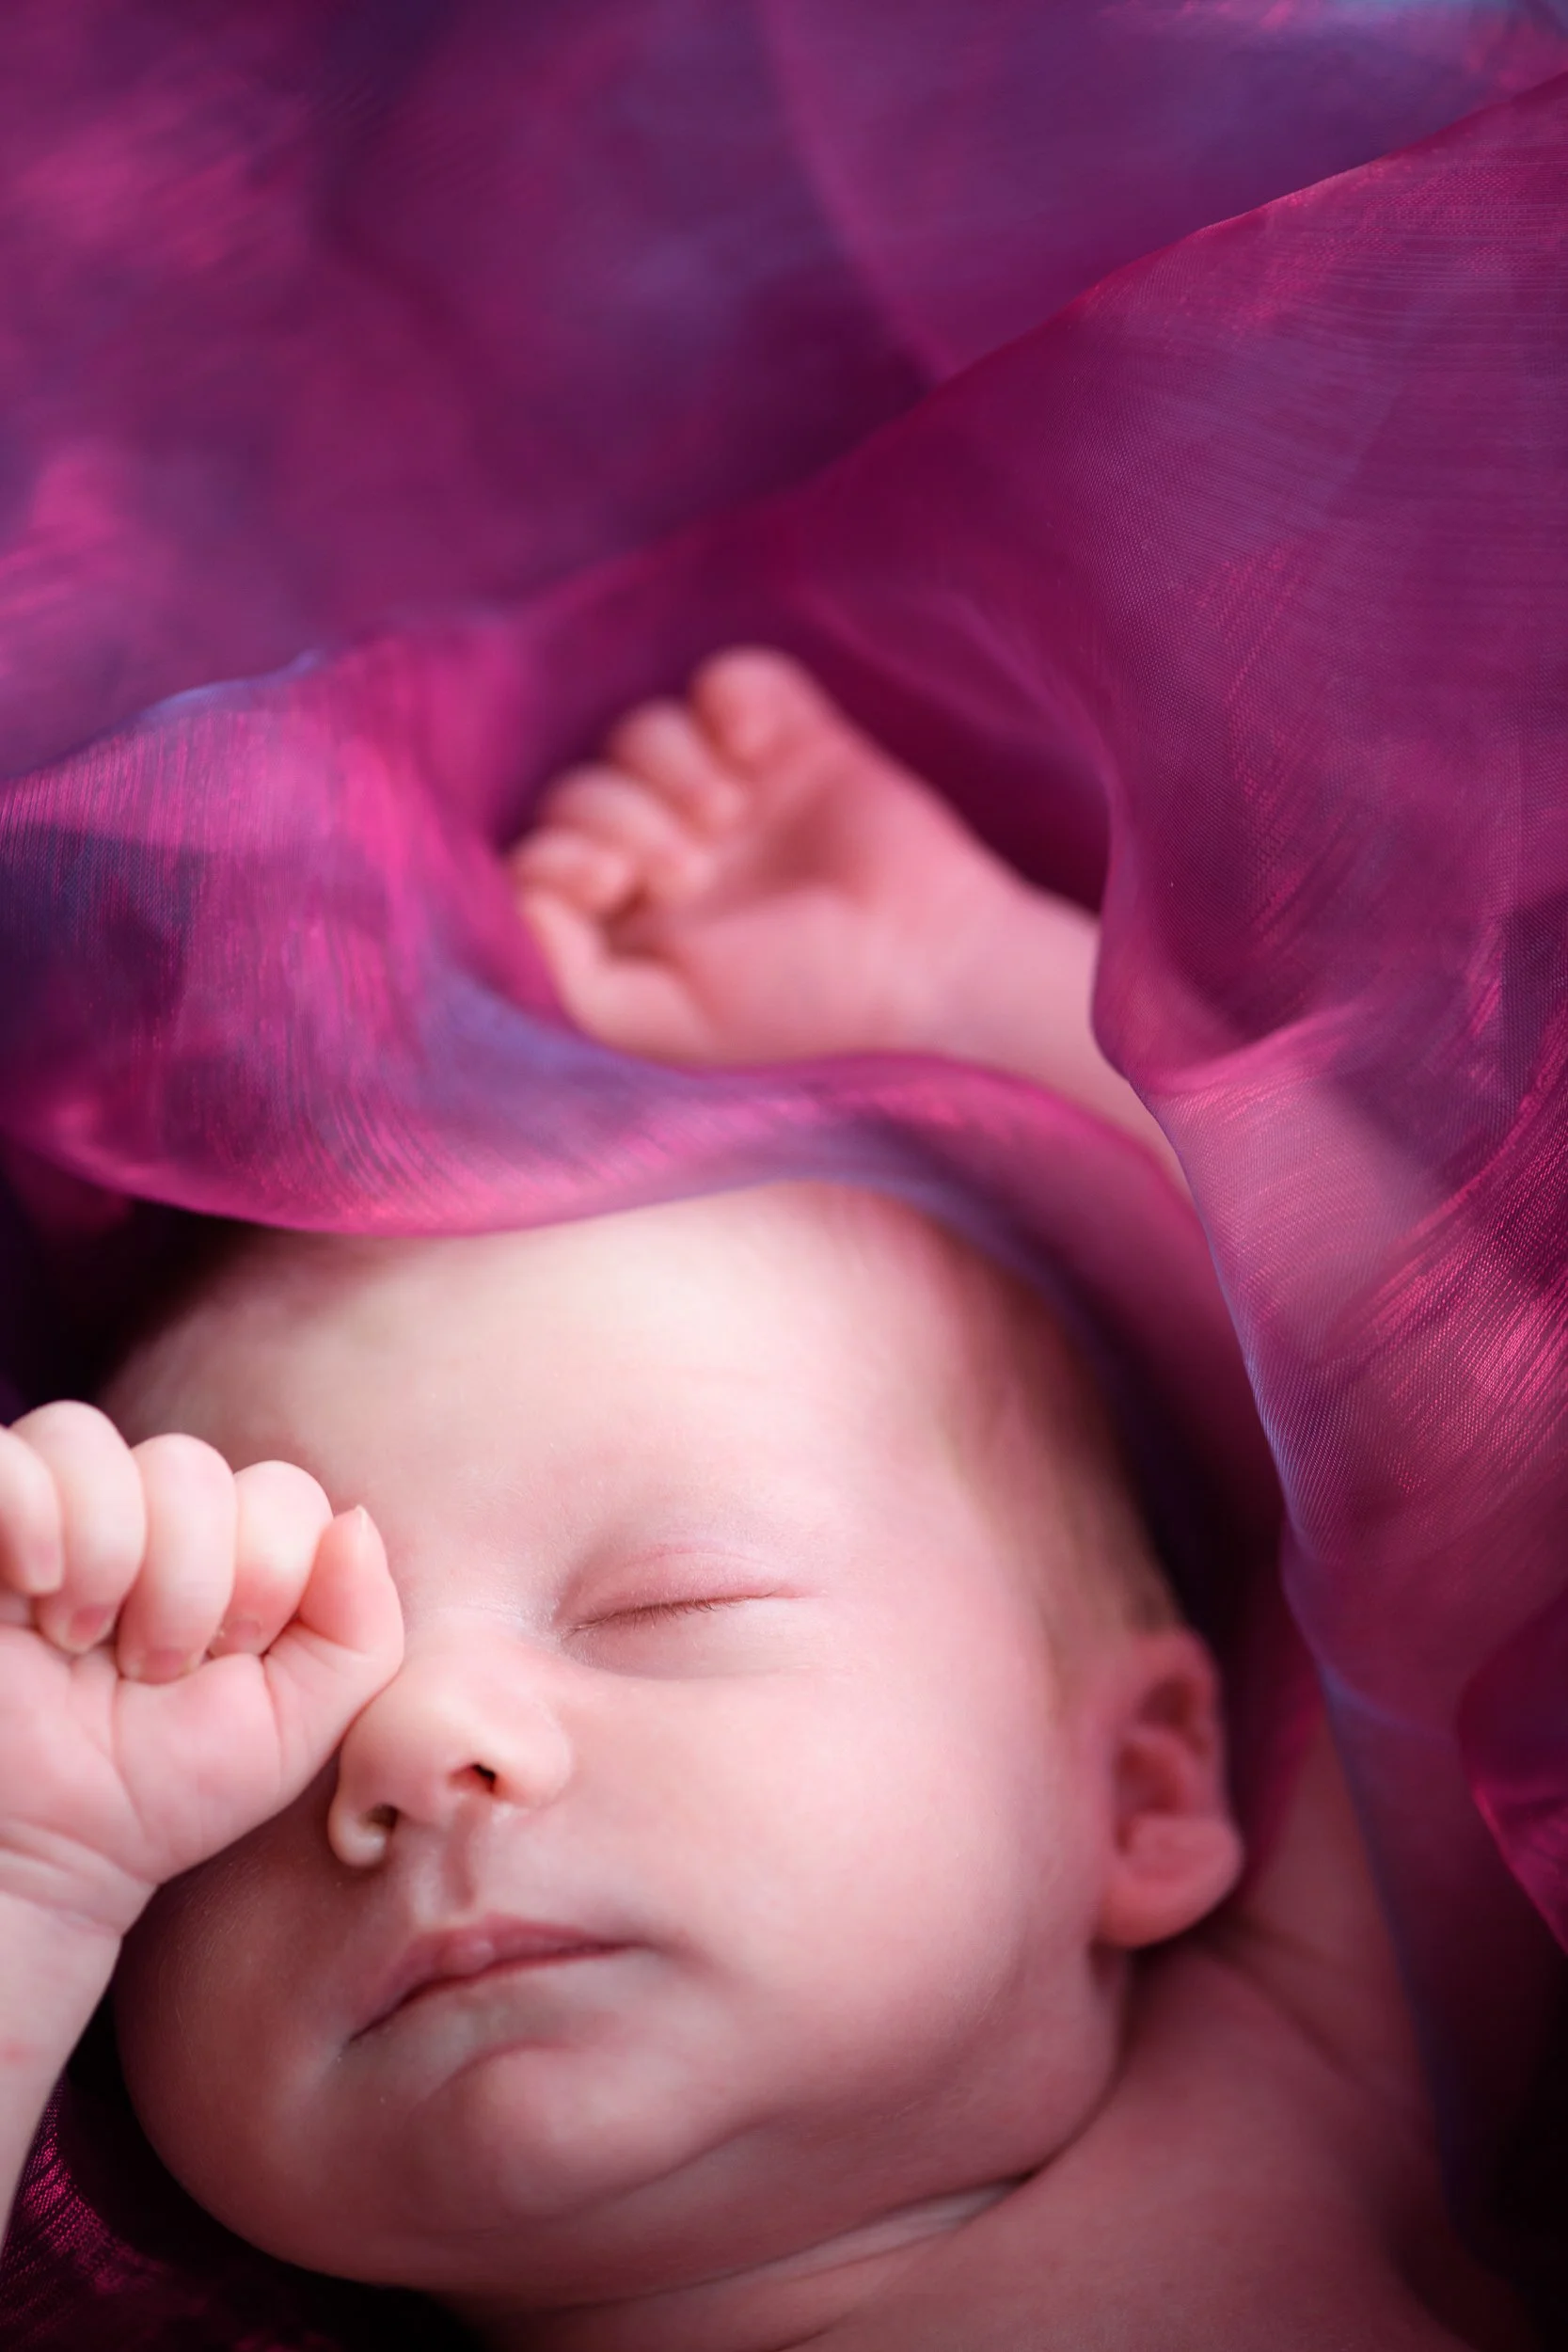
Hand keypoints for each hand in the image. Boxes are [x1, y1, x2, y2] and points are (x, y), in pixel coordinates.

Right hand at [0, 1403, 402, 1939]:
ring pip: (92, 1446)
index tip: (222, 1664)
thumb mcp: (295, 1726)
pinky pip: (10, 1455)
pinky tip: (31, 1587)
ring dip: (103, 1559)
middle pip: (190, 1468)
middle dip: (184, 1587)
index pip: (279, 1492)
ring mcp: (46, 1510)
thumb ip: (359, 1631)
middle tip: (147, 1669)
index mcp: (224, 1544)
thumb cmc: (161, 1787)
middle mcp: (138, 1510)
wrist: (41, 1854)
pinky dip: (32, 1511)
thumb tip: (353, 1521)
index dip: (267, 1578)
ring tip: (77, 1644)